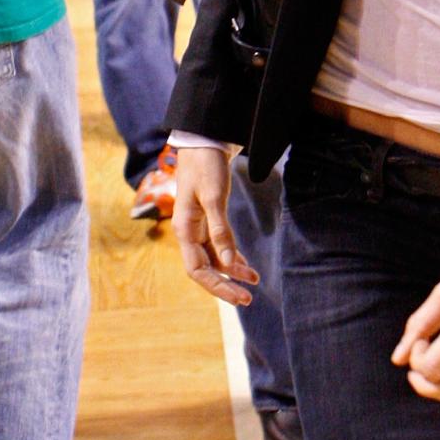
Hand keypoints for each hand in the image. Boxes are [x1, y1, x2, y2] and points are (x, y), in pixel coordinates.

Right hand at [172, 147, 258, 306]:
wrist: (203, 141)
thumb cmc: (206, 165)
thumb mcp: (214, 197)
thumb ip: (220, 231)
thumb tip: (228, 265)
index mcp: (184, 230)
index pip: (198, 271)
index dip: (217, 286)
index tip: (239, 296)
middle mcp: (189, 232)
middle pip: (206, 269)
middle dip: (226, 285)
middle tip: (249, 299)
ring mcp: (198, 226)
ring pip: (214, 258)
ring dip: (232, 271)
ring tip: (254, 281)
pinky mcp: (208, 218)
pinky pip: (218, 245)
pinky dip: (232, 256)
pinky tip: (245, 265)